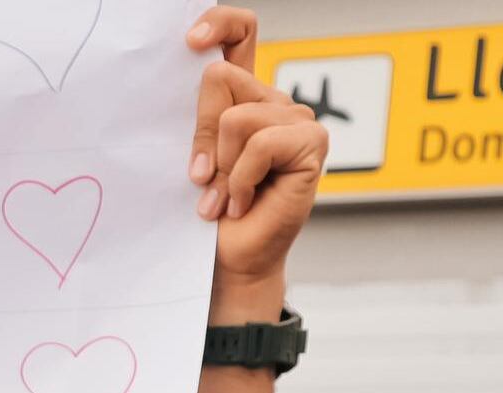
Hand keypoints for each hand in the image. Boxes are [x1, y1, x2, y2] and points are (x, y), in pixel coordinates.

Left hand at [185, 9, 323, 299]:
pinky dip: (242, 178)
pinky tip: (242, 202)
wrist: (229, 260)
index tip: (190, 41)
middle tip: (202, 177)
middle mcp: (272, 101)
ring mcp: (295, 120)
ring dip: (223, 166)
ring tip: (225, 197)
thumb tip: (200, 76)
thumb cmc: (210, 213)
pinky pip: (261, 143)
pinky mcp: (312, 144)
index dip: (218, 23)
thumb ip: (200, 118)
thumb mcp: (194, 157)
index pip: (239, 34)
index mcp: (243, 96)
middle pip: (221, 78)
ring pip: (237, 116)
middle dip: (202, 132)